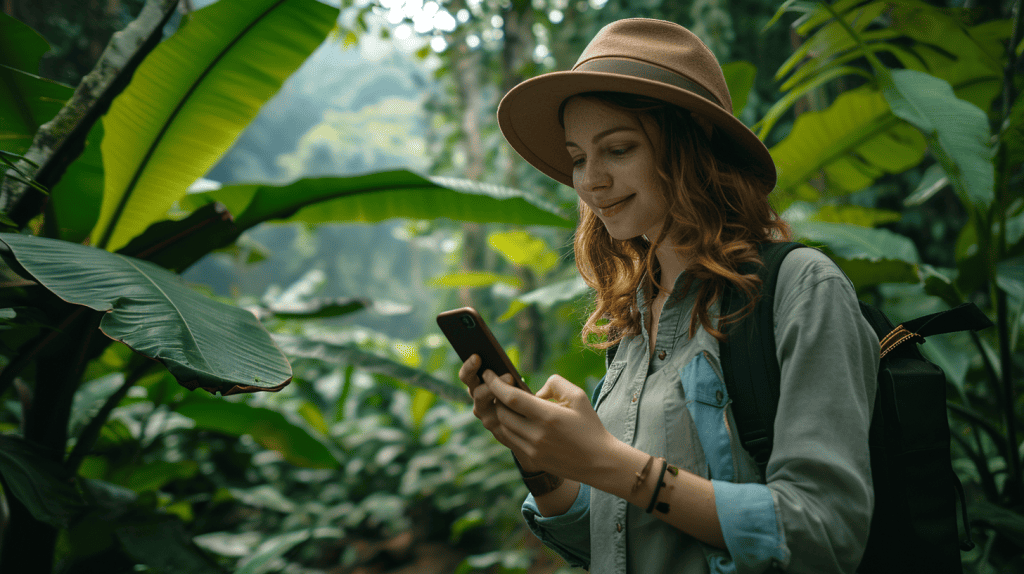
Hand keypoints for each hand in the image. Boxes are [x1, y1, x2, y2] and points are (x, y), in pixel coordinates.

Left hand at [481, 369, 617, 483]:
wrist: (599, 462)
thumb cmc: (590, 426)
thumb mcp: (578, 396)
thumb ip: (555, 383)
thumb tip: (534, 390)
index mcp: (548, 416)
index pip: (512, 398)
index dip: (496, 384)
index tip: (488, 374)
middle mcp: (537, 435)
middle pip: (502, 413)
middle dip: (497, 398)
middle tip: (499, 387)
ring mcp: (532, 450)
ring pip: (503, 428)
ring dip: (501, 414)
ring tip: (506, 403)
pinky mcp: (532, 459)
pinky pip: (509, 441)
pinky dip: (507, 428)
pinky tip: (513, 419)